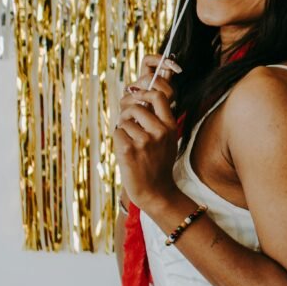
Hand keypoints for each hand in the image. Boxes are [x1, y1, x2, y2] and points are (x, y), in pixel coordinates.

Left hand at [114, 81, 180, 214]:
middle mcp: (159, 132)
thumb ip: (158, 121)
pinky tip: (126, 153)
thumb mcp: (167, 141)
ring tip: (130, 144)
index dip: (144, 93)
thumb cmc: (158, 165)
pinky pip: (116, 134)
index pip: (158, 96)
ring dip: (123, 130)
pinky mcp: (129, 150)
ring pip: (124, 121)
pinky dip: (118, 141)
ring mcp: (144, 141)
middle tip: (128, 124)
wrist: (156, 192)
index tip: (138, 98)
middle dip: (128, 114)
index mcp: (170, 127)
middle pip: (136, 107)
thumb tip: (139, 100)